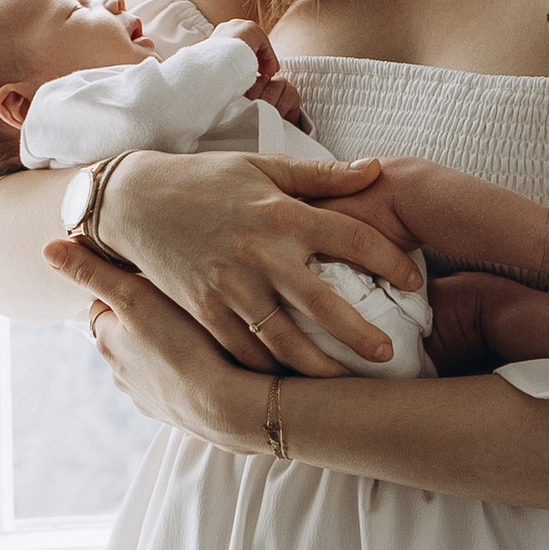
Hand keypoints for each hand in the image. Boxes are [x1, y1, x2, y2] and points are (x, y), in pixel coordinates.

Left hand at [46, 244, 275, 448]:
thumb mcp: (135, 296)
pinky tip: (207, 366)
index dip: (128, 287)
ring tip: (196, 336)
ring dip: (165, 348)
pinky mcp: (175, 413)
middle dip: (146, 319)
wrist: (227, 407)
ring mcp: (147, 397)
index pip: (106, 303)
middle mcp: (119, 373)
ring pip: (151, 360)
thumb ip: (93, 272)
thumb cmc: (183, 344)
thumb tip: (48, 250)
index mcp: (106, 341)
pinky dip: (183, 374)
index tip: (153, 280)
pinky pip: (175, 384)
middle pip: (128, 333)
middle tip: (178, 304)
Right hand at [91, 145, 421, 371]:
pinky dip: (270, 371)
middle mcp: (261, 254)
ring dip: (320, 368)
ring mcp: (231, 288)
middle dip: (361, 335)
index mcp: (284, 215)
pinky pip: (245, 352)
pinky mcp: (205, 312)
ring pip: (285, 342)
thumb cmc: (206, 180)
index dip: (392, 261)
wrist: (134, 202)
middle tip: (390, 355)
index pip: (354, 239)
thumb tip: (376, 170)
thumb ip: (323, 176)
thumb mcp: (264, 167)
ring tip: (347, 382)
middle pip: (324, 306)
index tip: (414, 281)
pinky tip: (293, 382)